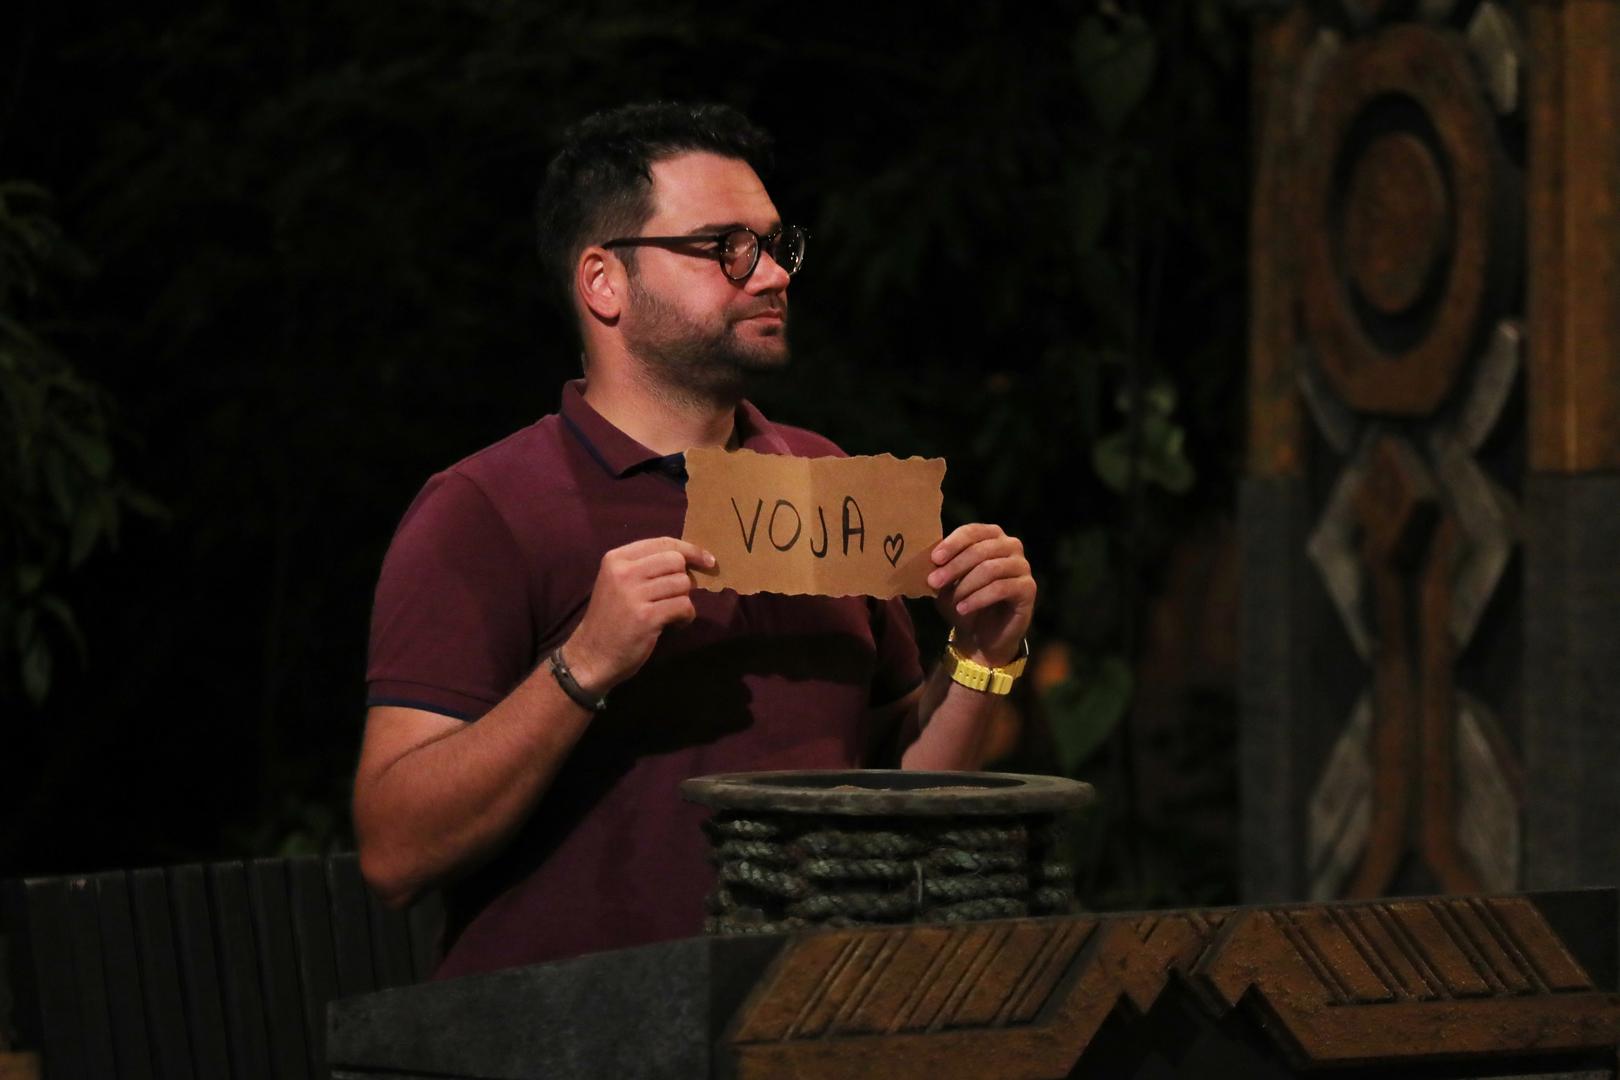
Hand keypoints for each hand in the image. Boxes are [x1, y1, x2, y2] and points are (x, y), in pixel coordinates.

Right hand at [562, 537, 714, 693]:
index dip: (690, 550)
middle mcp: (623, 572)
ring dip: (684, 600)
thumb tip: (689, 560)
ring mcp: (633, 594)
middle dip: (684, 579)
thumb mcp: (618, 583)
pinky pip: (684, 606)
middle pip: (676, 561)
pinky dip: (685, 617)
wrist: (591, 655)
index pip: (663, 543)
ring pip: (682, 584)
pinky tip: (673, 625)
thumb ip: (646, 567)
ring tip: (671, 614)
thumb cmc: (610, 619)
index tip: (708, 560)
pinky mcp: (646, 617)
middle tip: (676, 597)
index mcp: (616, 558)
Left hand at [926, 524, 1035, 666]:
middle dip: (955, 566)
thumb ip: (941, 568)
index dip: (953, 543)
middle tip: (934, 582)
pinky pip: (1002, 588)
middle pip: (981, 550)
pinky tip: (963, 608)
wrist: (981, 636)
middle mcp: (1011, 546)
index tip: (934, 559)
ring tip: (950, 601)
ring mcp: (1022, 566)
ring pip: (991, 569)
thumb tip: (929, 559)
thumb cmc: (963, 602)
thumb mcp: (946, 584)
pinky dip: (978, 598)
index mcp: (991, 536)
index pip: (972, 531)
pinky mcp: (1028, 588)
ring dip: (966, 585)